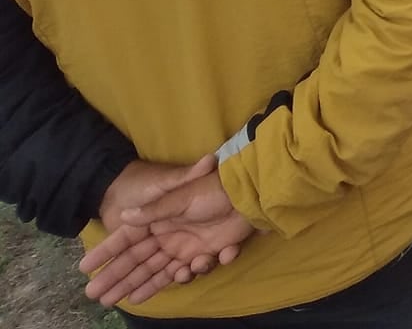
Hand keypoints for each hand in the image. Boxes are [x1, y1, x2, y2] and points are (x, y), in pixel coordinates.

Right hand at [82, 158, 251, 306]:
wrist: (249, 195)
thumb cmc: (213, 190)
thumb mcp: (180, 197)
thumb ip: (153, 211)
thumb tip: (123, 215)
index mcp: (158, 219)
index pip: (126, 239)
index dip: (106, 253)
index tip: (83, 267)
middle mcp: (167, 235)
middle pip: (137, 261)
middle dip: (116, 278)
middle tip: (95, 296)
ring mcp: (185, 246)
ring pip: (156, 271)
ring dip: (138, 286)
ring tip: (119, 301)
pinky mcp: (204, 253)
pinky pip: (184, 272)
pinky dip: (172, 281)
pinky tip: (162, 285)